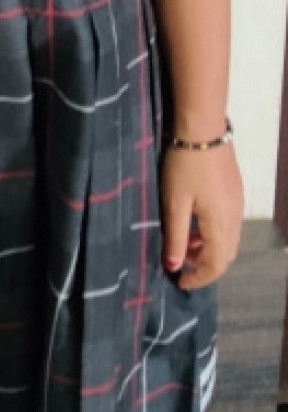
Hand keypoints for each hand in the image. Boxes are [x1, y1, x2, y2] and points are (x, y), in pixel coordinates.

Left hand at [159, 143, 243, 288]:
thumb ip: (176, 236)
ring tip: (184, 242)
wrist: (203, 129)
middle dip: (204, 265)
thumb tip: (175, 266)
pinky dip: (213, 232)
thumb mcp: (174, 202)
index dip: (198, 278)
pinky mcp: (235, 191)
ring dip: (208, 248)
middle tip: (181, 264)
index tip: (179, 282)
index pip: (214, 265)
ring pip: (228, 239)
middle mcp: (235, 218)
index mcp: (221, 225)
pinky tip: (195, 221)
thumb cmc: (184, 165)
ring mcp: (238, 204)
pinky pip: (229, 223)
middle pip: (225, 255)